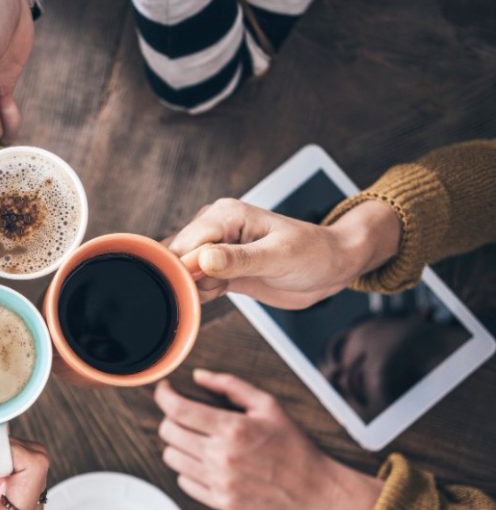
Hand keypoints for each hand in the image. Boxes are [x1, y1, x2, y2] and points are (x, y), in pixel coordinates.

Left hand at [154, 369, 381, 509]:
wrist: (312, 489)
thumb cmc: (292, 444)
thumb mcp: (267, 405)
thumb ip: (230, 385)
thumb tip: (199, 376)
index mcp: (233, 429)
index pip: (177, 409)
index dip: (164, 395)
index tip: (165, 390)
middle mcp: (221, 456)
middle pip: (168, 432)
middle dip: (171, 417)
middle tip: (185, 414)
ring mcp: (219, 482)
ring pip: (171, 457)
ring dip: (177, 443)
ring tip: (196, 438)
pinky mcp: (219, 501)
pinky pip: (183, 481)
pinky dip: (188, 468)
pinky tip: (204, 460)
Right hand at [165, 198, 401, 308]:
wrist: (333, 267)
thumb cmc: (315, 254)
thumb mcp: (279, 256)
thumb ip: (239, 259)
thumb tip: (203, 259)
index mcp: (226, 214)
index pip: (186, 241)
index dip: (184, 267)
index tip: (194, 288)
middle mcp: (215, 227)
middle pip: (177, 256)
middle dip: (185, 279)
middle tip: (212, 292)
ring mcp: (215, 248)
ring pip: (182, 271)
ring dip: (192, 288)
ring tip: (222, 291)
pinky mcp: (220, 269)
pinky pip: (195, 283)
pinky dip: (199, 294)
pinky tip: (219, 295)